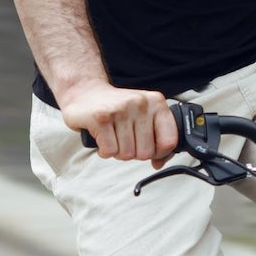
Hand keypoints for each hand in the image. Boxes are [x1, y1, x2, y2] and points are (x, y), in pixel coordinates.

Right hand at [60, 78, 178, 168]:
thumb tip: (159, 163)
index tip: (150, 148)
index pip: (169, 140)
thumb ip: (157, 138)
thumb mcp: (143, 116)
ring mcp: (121, 109)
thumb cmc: (117, 108)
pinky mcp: (101, 118)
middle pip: (146, 153)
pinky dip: (104, 151)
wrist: (86, 92)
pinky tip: (102, 137)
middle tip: (125, 137)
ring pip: (127, 154)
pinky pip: (109, 152)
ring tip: (113, 134)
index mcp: (156, 102)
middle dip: (134, 152)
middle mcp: (141, 103)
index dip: (160, 153)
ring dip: (118, 151)